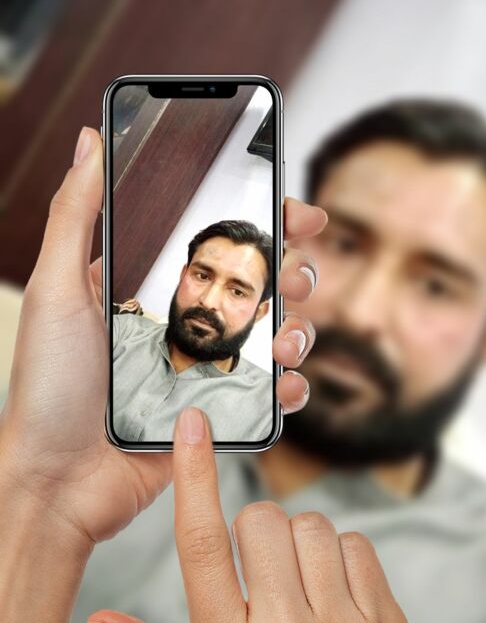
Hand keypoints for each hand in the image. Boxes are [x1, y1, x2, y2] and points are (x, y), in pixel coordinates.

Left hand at [0, 126, 325, 547]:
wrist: (55, 482)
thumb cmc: (47, 386)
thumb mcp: (54, 288)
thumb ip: (76, 212)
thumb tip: (90, 140)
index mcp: (155, 283)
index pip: (221, 238)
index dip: (265, 220)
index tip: (297, 211)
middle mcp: (188, 319)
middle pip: (264, 281)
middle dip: (295, 272)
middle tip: (295, 279)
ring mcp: (208, 364)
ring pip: (280, 332)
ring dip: (300, 329)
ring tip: (285, 341)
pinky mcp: (220, 409)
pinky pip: (273, 393)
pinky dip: (292, 387)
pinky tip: (285, 385)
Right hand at [88, 407, 428, 622]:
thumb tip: (105, 620)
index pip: (202, 544)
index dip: (194, 476)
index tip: (193, 426)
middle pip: (261, 520)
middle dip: (255, 531)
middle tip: (259, 572)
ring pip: (312, 527)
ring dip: (300, 543)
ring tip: (298, 588)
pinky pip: (357, 546)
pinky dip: (342, 558)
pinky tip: (334, 596)